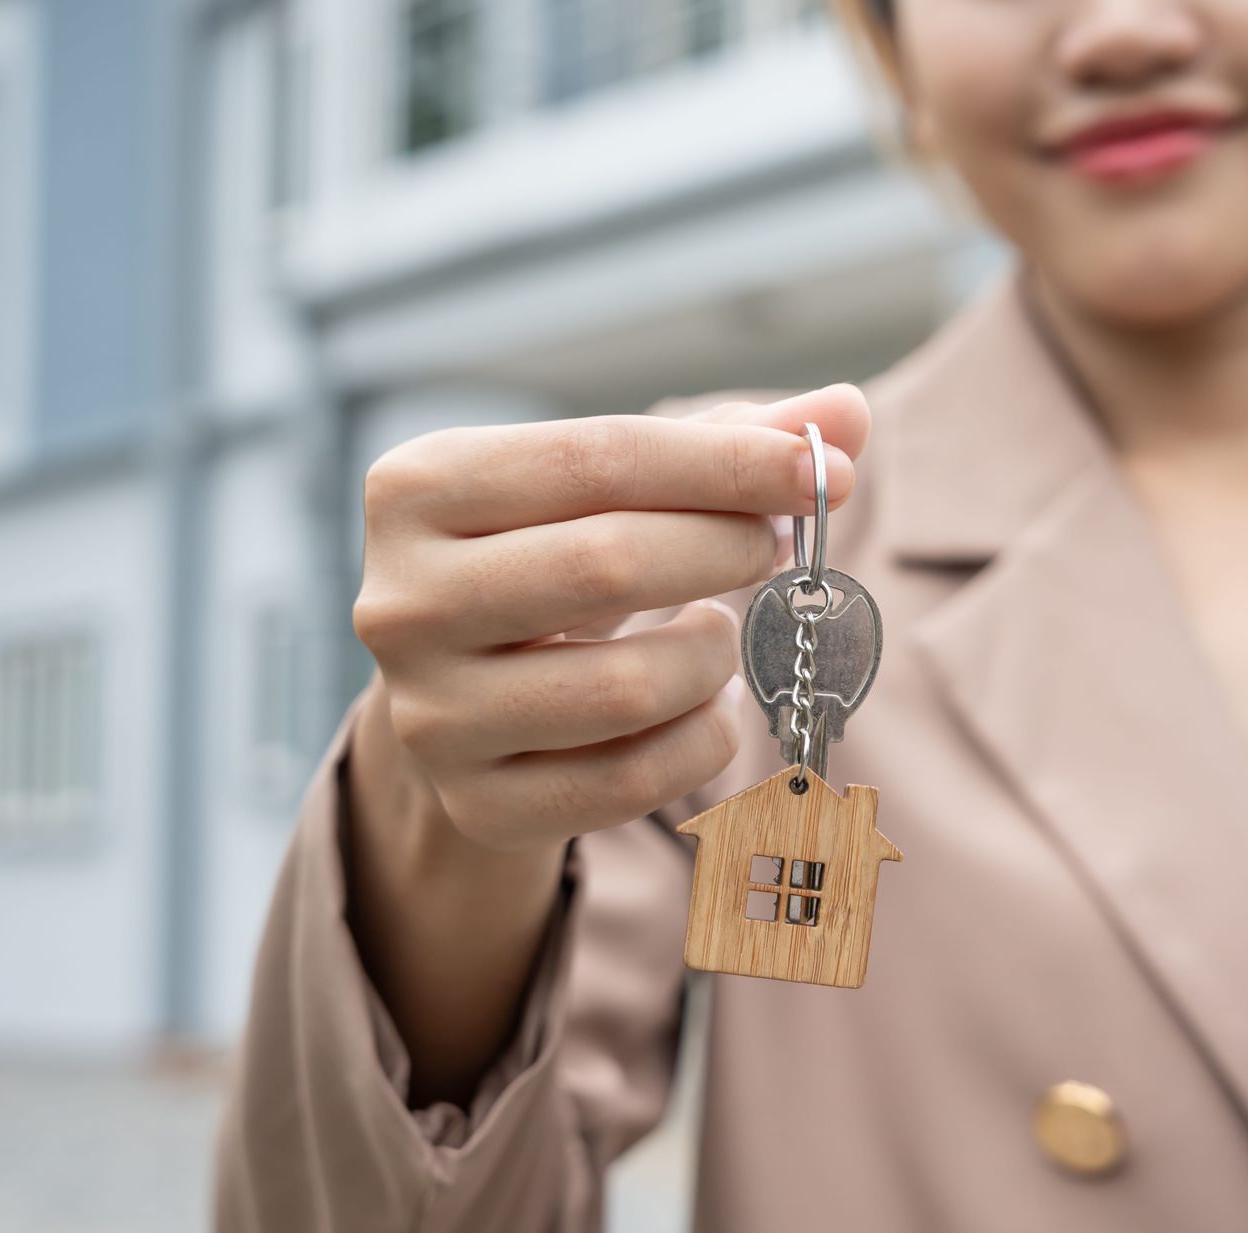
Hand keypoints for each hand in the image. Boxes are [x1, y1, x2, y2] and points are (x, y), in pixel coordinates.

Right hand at [351, 384, 870, 859]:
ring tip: (718, 630)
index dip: (725, 463)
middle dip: (722, 547)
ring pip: (626, 690)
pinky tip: (706, 702)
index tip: (819, 469)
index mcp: (416, 488)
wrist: (464, 691)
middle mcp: (400, 602)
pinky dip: (703, 739)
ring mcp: (431, 716)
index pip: (597, 459)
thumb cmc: (554, 557)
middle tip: (772, 545)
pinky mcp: (477, 805)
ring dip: (713, 656)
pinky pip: (632, 783)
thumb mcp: (613, 489)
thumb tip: (846, 411)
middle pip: (606, 564)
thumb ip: (725, 445)